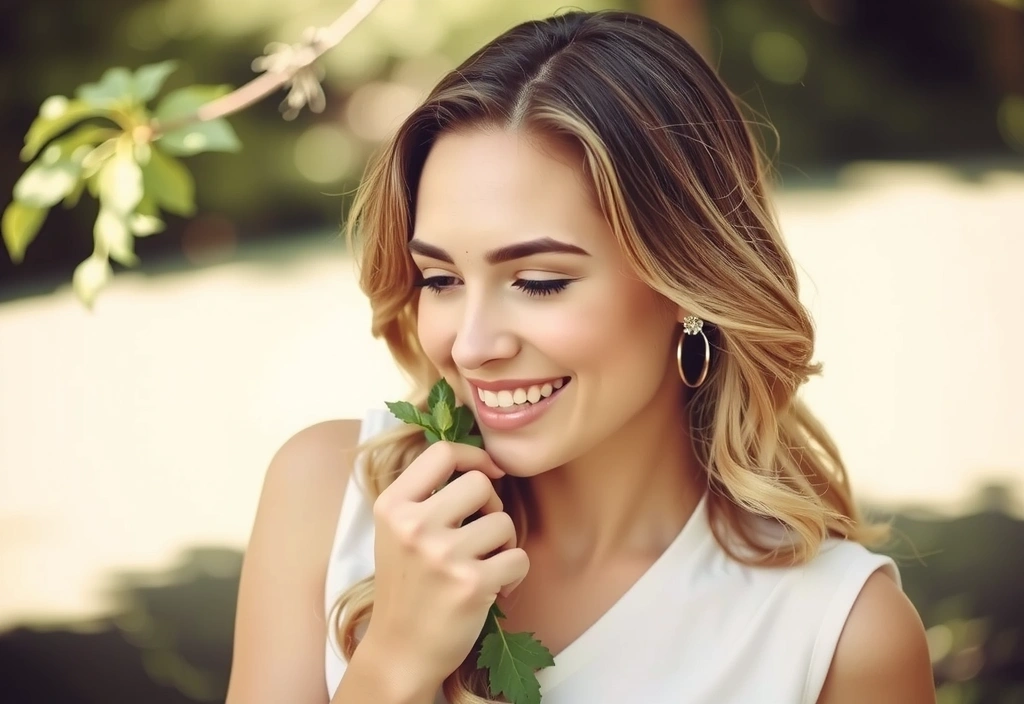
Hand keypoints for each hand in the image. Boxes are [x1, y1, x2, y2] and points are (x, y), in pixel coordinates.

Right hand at [364, 441, 529, 687]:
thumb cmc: (408, 586)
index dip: (474, 456)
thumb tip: (483, 462)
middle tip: (480, 533)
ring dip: (503, 543)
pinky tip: (493, 588)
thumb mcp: (397, 531)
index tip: (488, 473)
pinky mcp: (470, 585)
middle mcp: (413, 526)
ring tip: (484, 564)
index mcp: (392, 506)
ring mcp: (442, 556)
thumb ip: (426, 495)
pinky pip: (518, 558)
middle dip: (491, 506)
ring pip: (504, 522)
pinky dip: (514, 574)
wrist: (401, 651)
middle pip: (480, 484)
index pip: (441, 452)